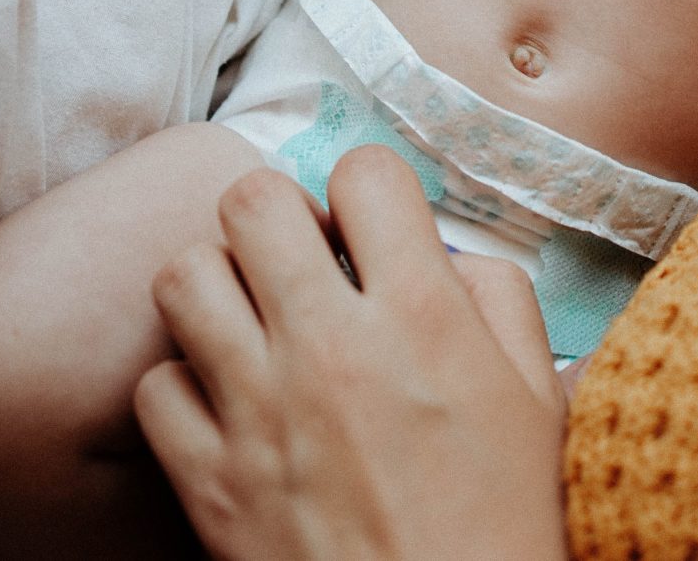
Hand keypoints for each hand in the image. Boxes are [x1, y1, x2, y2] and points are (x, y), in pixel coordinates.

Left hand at [135, 145, 570, 560]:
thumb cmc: (509, 528)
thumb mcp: (542, 402)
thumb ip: (501, 303)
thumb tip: (449, 254)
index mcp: (422, 316)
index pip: (363, 172)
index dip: (368, 189)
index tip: (373, 227)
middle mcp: (331, 346)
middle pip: (252, 201)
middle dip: (277, 215)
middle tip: (300, 258)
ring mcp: (259, 412)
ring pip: (183, 278)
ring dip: (217, 287)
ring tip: (250, 319)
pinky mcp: (209, 482)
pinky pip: (155, 388)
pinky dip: (183, 388)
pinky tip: (225, 404)